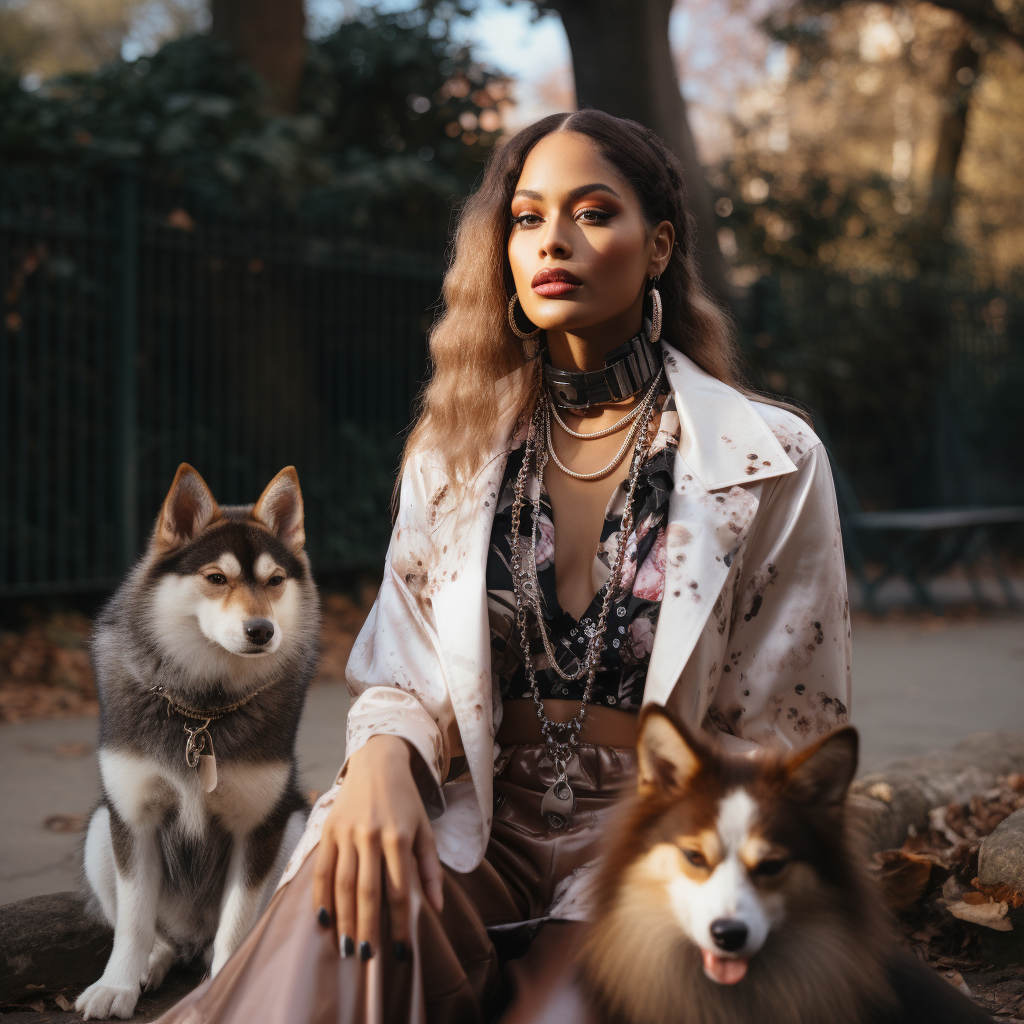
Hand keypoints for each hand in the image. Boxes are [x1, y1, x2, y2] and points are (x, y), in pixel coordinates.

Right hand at [312, 734, 444, 958]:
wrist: (377, 762)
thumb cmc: (406, 800)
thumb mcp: (424, 829)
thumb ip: (430, 869)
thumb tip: (437, 908)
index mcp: (399, 836)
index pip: (400, 890)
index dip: (401, 924)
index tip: (402, 951)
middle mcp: (371, 835)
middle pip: (368, 892)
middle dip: (367, 928)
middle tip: (367, 957)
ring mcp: (347, 833)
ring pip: (342, 884)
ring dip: (344, 919)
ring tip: (346, 947)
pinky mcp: (328, 830)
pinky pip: (322, 869)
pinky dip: (321, 896)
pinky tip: (324, 919)